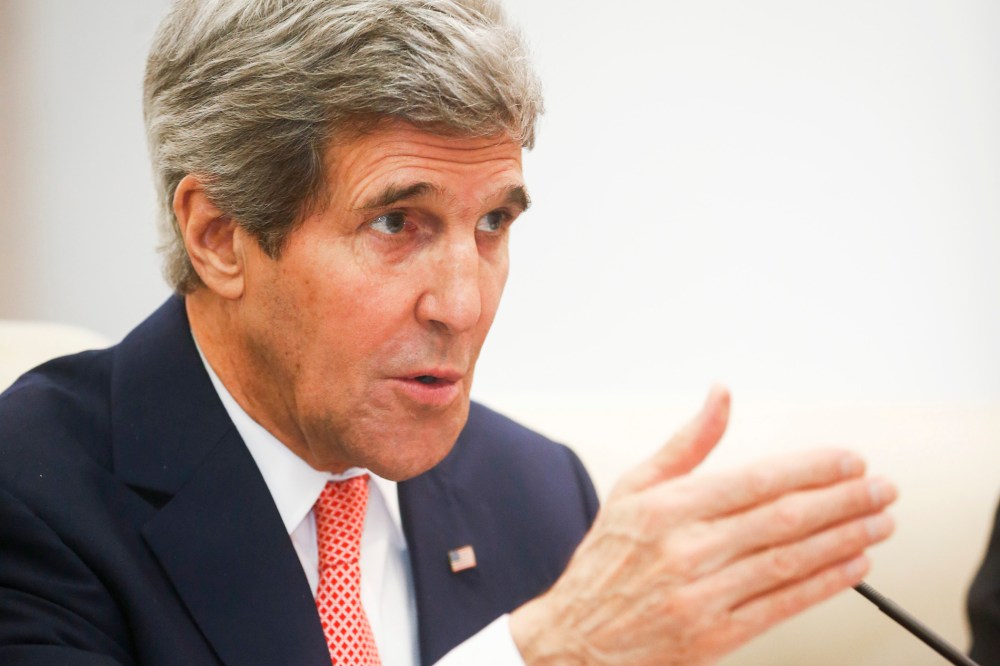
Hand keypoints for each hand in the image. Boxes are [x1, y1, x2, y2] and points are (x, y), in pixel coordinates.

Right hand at [510, 386, 896, 664]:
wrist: (577, 638)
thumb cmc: (606, 560)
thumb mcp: (633, 489)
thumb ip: (685, 443)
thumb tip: (721, 396)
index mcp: (668, 508)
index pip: (757, 480)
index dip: (812, 468)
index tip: (849, 460)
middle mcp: (687, 550)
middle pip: (784, 518)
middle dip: (844, 500)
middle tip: (881, 488)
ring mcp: (703, 595)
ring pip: (791, 560)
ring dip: (845, 539)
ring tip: (879, 522)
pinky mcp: (716, 635)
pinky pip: (783, 605)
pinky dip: (824, 584)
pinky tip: (853, 566)